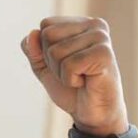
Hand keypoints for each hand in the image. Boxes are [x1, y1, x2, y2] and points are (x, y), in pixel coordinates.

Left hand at [21, 16, 127, 135]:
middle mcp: (94, 25)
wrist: (91, 113)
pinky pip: (69, 65)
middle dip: (51, 61)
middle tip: (72, 72)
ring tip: (80, 77)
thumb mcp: (44, 67)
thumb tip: (32, 33)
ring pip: (56, 52)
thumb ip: (33, 50)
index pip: (46, 25)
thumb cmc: (70, 89)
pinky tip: (86, 81)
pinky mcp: (104, 53)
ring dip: (61, 73)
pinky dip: (70, 79)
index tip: (63, 63)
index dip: (44, 50)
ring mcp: (101, 38)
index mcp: (81, 23)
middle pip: (48, 35)